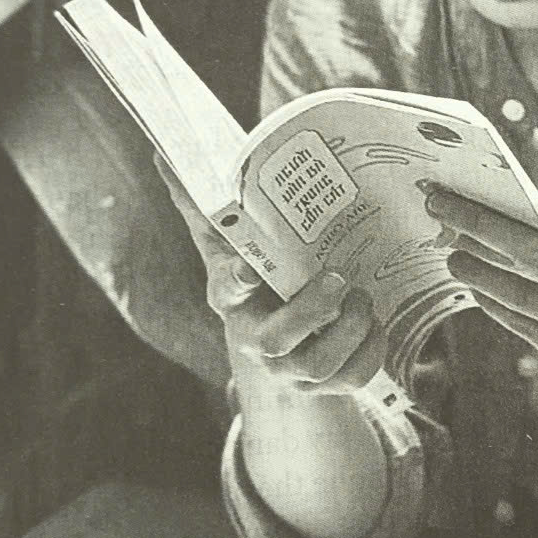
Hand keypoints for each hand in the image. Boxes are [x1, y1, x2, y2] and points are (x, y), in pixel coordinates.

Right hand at [156, 159, 386, 392]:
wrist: (285, 335)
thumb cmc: (257, 275)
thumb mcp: (231, 239)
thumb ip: (204, 201)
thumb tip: (163, 153)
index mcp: (232, 299)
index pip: (225, 290)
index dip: (237, 280)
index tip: (250, 268)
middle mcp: (258, 342)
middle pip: (274, 342)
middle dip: (311, 310)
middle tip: (338, 277)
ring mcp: (292, 369)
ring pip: (319, 366)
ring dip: (350, 330)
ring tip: (362, 296)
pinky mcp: (329, 384)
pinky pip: (354, 376)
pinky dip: (372, 348)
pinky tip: (374, 322)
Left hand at [426, 170, 537, 428]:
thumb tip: (531, 194)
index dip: (503, 206)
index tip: (459, 193)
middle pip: (533, 251)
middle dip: (478, 228)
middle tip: (439, 212)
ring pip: (522, 295)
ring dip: (478, 272)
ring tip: (453, 257)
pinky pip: (523, 325)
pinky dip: (494, 304)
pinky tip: (477, 288)